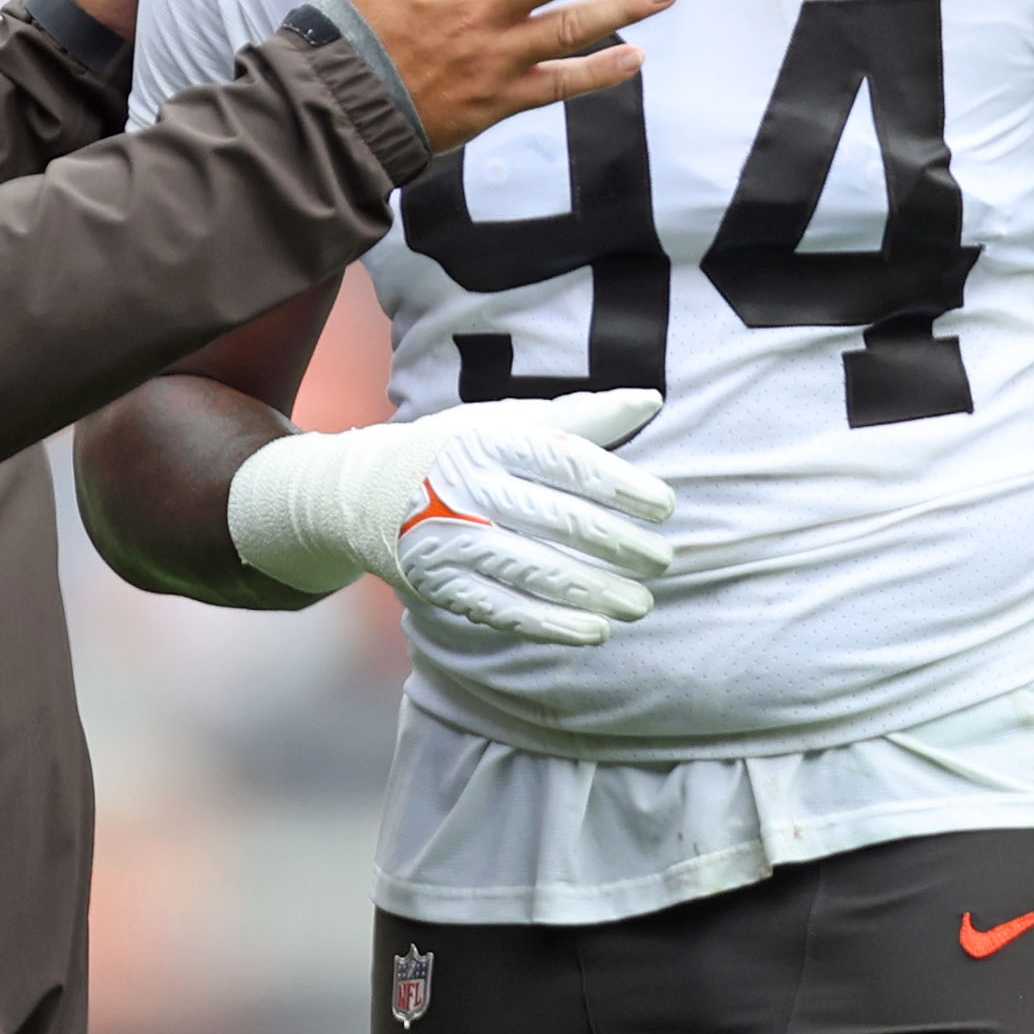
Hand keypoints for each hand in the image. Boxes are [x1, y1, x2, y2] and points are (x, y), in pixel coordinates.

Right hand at [226, 389, 675, 646]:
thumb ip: (580, 418)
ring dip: (594, 592)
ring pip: (534, 571)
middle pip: (558, 520)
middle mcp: (469, 487)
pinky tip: (594, 633)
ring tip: (641, 603)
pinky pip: (502, 609)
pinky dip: (551, 625)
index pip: (568, 461)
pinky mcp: (441, 583)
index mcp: (491, 439)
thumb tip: (651, 400)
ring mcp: (451, 539)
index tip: (665, 507)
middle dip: (619, 546)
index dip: (622, 486)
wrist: (368, 493)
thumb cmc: (460, 450)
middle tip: (663, 561)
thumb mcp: (509, 422)